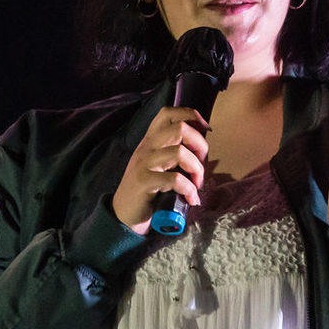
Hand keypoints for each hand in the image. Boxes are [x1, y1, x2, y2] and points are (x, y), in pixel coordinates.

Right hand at [111, 107, 209, 233]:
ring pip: (179, 152)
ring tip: (196, 184)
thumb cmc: (147, 191)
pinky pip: (175, 179)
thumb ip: (172, 153)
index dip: (191, 115)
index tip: (205, 130)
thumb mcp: (157, 165)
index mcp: (151, 141)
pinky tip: (191, 198)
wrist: (123, 214)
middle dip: (200, 145)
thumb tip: (202, 148)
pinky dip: (189, 189)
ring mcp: (144, 163)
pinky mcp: (144, 181)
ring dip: (197, 169)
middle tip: (202, 164)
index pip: (169, 113)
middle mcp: (147, 147)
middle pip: (180, 128)